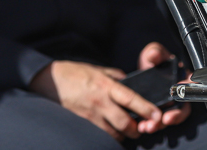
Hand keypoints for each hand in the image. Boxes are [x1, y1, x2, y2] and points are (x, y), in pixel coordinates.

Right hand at [28, 60, 162, 140]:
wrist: (49, 80)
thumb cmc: (74, 73)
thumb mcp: (98, 69)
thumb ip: (115, 77)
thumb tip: (129, 83)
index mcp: (106, 85)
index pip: (131, 98)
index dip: (146, 108)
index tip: (157, 115)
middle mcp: (100, 101)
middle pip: (124, 122)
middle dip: (135, 129)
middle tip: (140, 129)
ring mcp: (89, 114)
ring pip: (112, 133)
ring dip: (122, 135)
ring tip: (126, 132)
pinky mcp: (81, 123)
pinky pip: (99, 135)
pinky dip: (107, 136)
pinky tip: (110, 133)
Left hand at [135, 42, 191, 133]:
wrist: (141, 74)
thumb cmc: (153, 62)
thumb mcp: (153, 54)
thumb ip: (155, 52)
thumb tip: (155, 54)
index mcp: (181, 80)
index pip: (189, 90)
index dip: (184, 99)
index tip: (173, 106)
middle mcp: (178, 95)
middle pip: (181, 109)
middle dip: (173, 117)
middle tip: (163, 121)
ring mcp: (168, 106)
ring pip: (168, 119)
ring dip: (159, 125)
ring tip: (148, 127)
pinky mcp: (156, 114)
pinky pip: (156, 123)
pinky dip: (150, 126)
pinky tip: (141, 127)